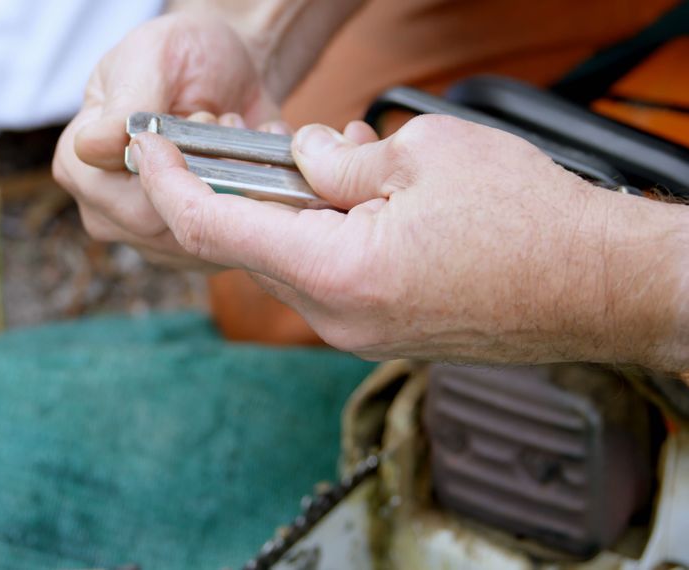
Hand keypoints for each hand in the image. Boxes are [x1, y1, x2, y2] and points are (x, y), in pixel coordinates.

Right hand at [52, 13, 278, 268]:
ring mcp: (145, 235)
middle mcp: (104, 209)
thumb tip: (93, 147)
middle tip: (222, 124)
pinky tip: (245, 166)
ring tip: (230, 140)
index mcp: (78, 164)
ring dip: (232, 188)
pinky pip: (228, 244)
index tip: (199, 118)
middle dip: (208, 178)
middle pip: (163, 228)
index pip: (124, 201)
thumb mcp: (154, 56)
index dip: (176, 168)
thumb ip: (126, 102)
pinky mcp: (188, 248)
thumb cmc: (182, 54)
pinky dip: (248, 205)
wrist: (226, 71)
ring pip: (200, 240)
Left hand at [129, 114, 688, 368]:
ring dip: (289, 209)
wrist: (603, 288)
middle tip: (248, 137)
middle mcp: (337, 318)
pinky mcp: (378, 333)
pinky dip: (320, 235)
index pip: (214, 230)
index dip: (170, 185)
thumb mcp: (426, 154)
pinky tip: (358, 197)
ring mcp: (357, 334)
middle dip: (240, 188)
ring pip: (286, 262)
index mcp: (338, 273)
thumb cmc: (533, 221)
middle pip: (249, 247)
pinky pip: (324, 279)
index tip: (150, 152)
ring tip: (334, 155)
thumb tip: (302, 157)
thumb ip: (339, 158)